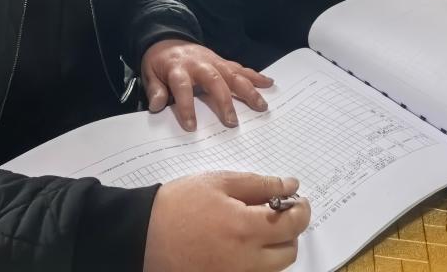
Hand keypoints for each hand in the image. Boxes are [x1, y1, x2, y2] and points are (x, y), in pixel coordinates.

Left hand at [142, 39, 272, 130]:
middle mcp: (198, 63)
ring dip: (248, 89)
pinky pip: (240, 68)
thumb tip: (157, 106)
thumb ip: (155, 90)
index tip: (191, 127)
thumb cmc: (159, 62)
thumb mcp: (150, 74)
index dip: (186, 106)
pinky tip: (268, 83)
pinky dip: (254, 75)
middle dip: (224, 100)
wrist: (168, 39)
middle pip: (213, 80)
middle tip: (232, 121)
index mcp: (177, 68)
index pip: (182, 87)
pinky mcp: (222, 61)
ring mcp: (213, 61)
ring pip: (232, 74)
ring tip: (261, 105)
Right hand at [144, 172, 309, 271]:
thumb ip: (259, 184)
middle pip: (288, 252)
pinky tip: (239, 245)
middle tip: (277, 213)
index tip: (299, 202)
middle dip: (290, 231)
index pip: (294, 224)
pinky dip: (256, 262)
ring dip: (274, 248)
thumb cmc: (178, 205)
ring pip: (273, 268)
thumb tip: (290, 185)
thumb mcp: (218, 182)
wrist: (143, 235)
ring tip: (256, 229)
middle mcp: (246, 260)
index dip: (302, 211)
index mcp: (245, 228)